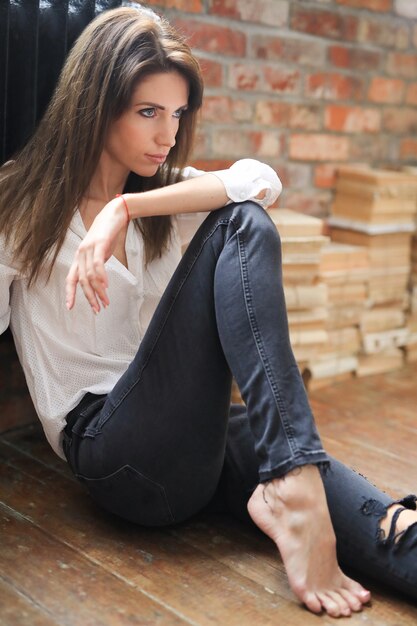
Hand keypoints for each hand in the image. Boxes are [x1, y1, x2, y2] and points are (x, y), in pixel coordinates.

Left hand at [65, 198, 127, 312]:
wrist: (113, 215)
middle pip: (82, 281)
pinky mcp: (99, 244)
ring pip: (90, 275)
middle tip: (97, 309)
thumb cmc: (107, 235)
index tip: (70, 307)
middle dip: (89, 297)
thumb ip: (97, 265)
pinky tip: (106, 286)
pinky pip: (97, 264)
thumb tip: (99, 281)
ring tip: (106, 301)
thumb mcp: (100, 253)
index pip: (71, 278)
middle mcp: (80, 254)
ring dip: (99, 291)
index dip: (70, 293)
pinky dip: (102, 277)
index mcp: (79, 258)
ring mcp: (88, 248)